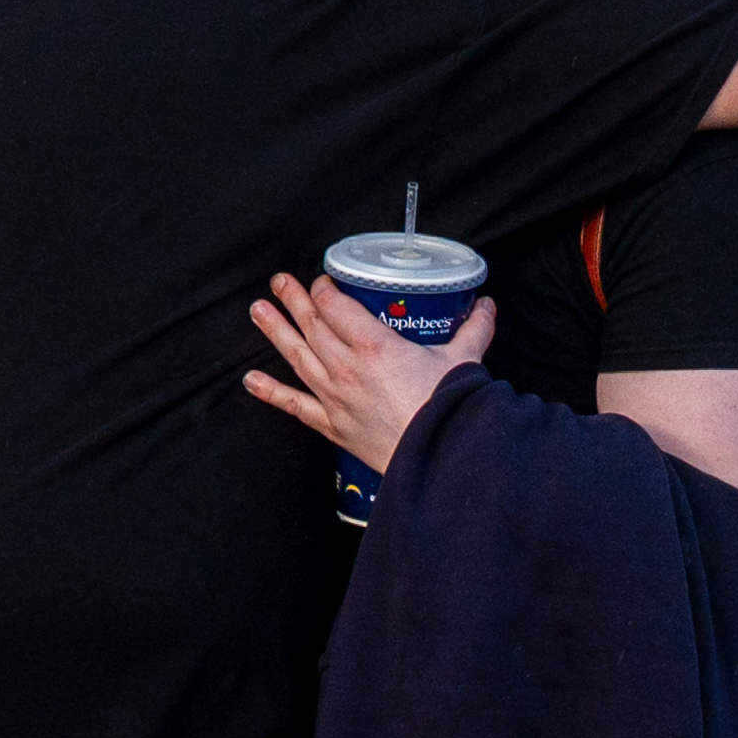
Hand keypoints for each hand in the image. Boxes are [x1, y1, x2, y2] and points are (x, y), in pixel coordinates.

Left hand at [244, 275, 490, 471]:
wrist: (439, 457)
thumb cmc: (449, 408)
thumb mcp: (464, 362)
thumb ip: (473, 330)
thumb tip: (486, 307)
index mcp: (375, 346)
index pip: (337, 306)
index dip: (325, 288)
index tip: (324, 281)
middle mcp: (347, 367)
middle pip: (312, 325)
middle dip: (294, 300)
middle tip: (278, 280)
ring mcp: (335, 396)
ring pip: (297, 356)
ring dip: (275, 331)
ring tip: (258, 310)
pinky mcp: (334, 425)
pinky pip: (295, 405)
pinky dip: (271, 392)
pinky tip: (251, 380)